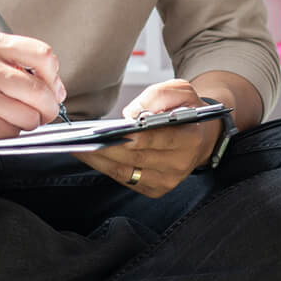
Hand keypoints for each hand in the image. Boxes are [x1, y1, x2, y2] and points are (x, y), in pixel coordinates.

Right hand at [0, 31, 66, 140]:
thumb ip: (23, 65)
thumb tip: (58, 90)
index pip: (43, 55)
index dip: (54, 75)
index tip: (50, 85)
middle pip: (41, 91)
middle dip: (49, 106)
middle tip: (43, 109)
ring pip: (31, 116)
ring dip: (30, 121)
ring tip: (12, 114)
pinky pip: (14, 132)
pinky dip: (12, 131)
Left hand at [72, 78, 218, 197]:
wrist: (202, 136)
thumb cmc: (188, 111)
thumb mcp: (182, 91)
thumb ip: (159, 96)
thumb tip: (131, 114)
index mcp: (190, 139)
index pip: (158, 139)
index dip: (132, 137)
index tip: (108, 132)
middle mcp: (179, 164)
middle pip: (136, 157)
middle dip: (106, 148)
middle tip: (81, 138)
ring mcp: (167, 180)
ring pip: (126, 172)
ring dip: (99, 160)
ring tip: (78, 146)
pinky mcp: (155, 189)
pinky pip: (124, 179)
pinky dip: (105, 167)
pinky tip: (91, 155)